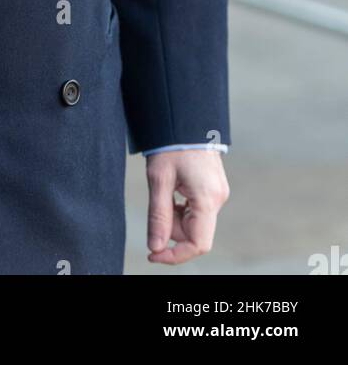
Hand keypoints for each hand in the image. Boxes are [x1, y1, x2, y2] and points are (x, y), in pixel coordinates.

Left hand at [146, 149, 229, 264]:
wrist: (185, 117)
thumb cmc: (171, 143)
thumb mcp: (159, 179)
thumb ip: (159, 216)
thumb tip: (156, 247)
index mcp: (207, 199)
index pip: (198, 244)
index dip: (175, 255)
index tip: (153, 254)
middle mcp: (218, 199)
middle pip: (193, 233)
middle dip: (171, 227)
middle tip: (157, 199)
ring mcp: (218, 193)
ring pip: (194, 222)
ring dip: (175, 215)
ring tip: (165, 187)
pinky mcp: (214, 188)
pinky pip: (197, 210)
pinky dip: (181, 207)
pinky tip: (173, 187)